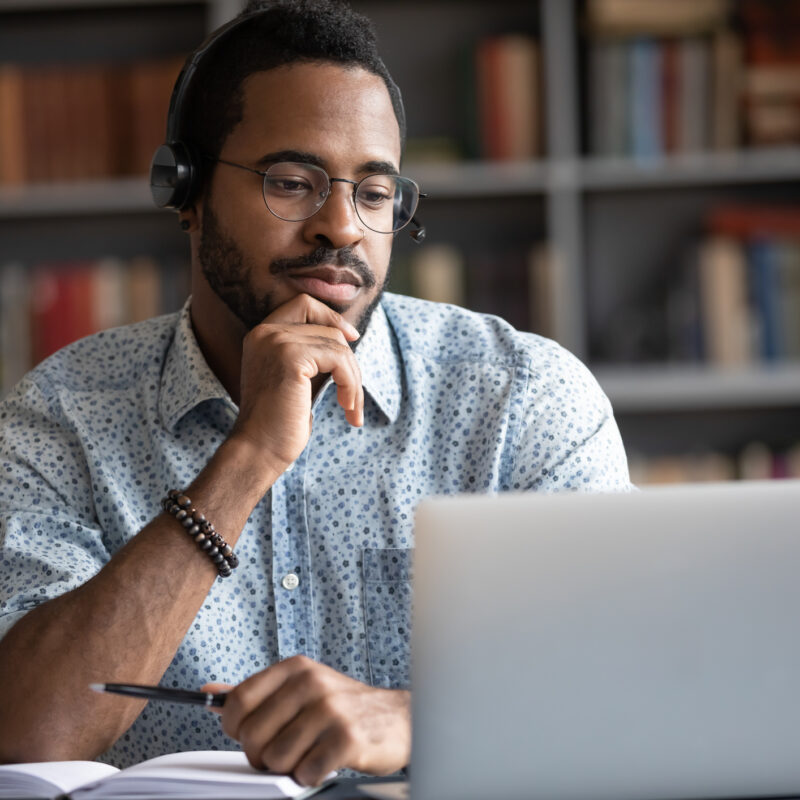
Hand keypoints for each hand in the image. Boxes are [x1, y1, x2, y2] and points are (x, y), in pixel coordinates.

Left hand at [203, 655, 410, 785]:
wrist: (398, 719)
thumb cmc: (343, 706)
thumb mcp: (299, 689)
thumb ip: (255, 693)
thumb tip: (209, 692)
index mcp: (295, 668)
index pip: (239, 700)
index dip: (235, 728)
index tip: (249, 734)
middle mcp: (312, 683)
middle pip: (253, 735)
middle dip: (261, 755)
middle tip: (282, 752)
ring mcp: (330, 709)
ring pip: (276, 759)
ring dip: (289, 767)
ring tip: (310, 753)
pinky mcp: (347, 738)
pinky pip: (305, 772)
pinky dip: (312, 775)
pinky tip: (326, 761)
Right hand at [230, 294, 363, 467]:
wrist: (259, 450)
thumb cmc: (280, 422)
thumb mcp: (297, 379)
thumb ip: (313, 354)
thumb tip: (349, 335)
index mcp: (262, 335)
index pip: (304, 304)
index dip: (331, 317)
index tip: (352, 339)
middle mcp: (265, 332)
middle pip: (328, 327)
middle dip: (349, 360)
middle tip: (352, 394)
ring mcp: (276, 342)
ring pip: (338, 345)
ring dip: (353, 379)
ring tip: (351, 407)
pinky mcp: (291, 357)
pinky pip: (338, 359)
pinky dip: (351, 384)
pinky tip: (347, 407)